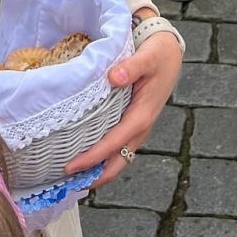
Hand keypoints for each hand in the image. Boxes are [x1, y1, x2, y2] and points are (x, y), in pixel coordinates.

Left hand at [65, 30, 182, 186]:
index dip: (93, 157)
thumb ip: (131, 67)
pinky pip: (118, 148)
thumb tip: (113, 77)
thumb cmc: (158, 54)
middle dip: (95, 176)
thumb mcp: (147, 57)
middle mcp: (141, 127)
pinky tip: (87, 159)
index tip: (71, 167)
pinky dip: (103, 158)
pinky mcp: (133, 123)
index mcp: (142, 115)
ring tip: (73, 178)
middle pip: (118, 162)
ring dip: (98, 171)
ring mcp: (138, 127)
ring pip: (119, 158)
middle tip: (67, 184)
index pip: (114, 143)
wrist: (169, 52)